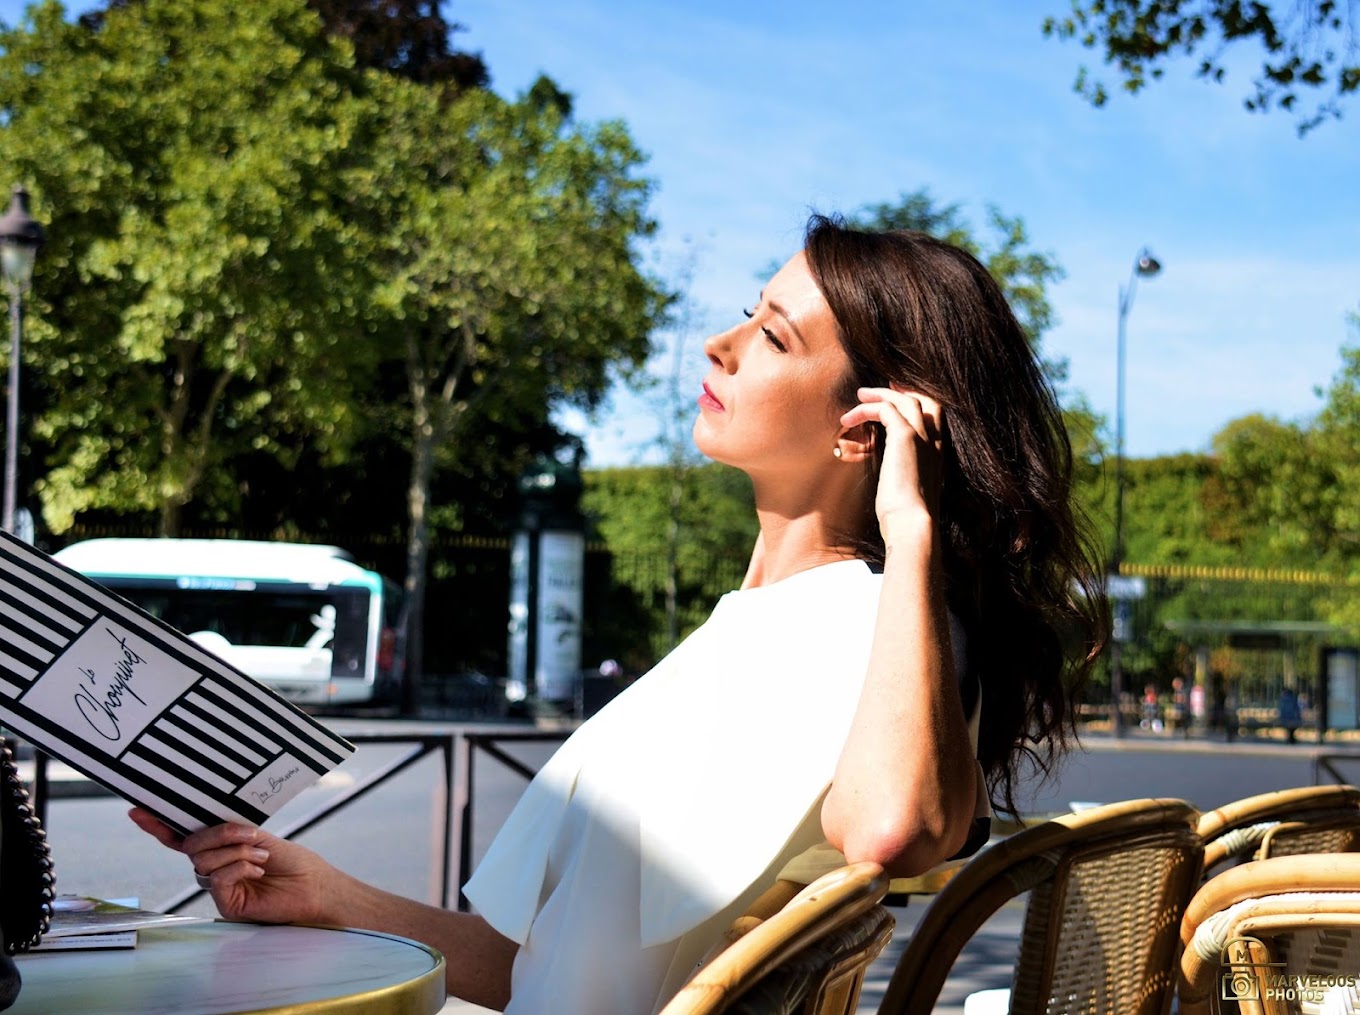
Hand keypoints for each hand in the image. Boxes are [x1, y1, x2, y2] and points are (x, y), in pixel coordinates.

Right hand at [129, 807, 335, 924]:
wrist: (314, 886)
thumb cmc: (293, 862)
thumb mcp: (259, 838)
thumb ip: (231, 831)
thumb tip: (208, 823)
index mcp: (220, 848)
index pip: (183, 837)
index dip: (159, 825)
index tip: (137, 810)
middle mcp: (214, 867)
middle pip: (192, 845)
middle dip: (220, 834)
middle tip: (251, 836)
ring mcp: (217, 887)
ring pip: (203, 860)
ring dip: (237, 852)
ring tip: (262, 858)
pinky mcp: (224, 903)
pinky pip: (216, 878)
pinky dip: (239, 868)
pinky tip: (258, 873)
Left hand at [840, 386, 944, 538]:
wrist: (913, 524)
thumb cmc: (906, 518)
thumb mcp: (908, 493)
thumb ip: (904, 478)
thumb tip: (891, 479)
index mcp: (938, 456)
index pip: (934, 418)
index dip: (918, 404)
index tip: (900, 399)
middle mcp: (935, 443)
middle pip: (925, 401)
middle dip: (904, 390)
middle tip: (885, 385)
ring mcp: (923, 437)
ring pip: (905, 400)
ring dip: (880, 394)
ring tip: (859, 395)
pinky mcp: (905, 437)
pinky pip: (885, 409)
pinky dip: (867, 408)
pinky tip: (850, 419)